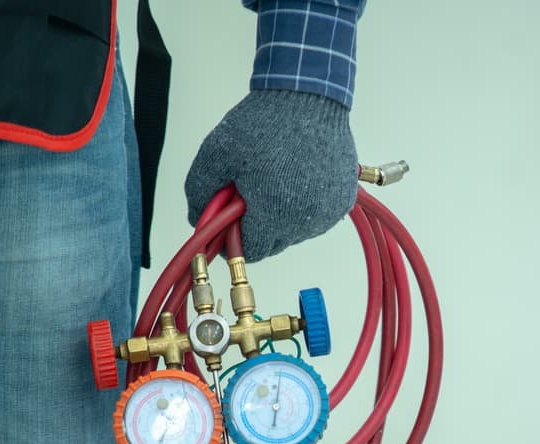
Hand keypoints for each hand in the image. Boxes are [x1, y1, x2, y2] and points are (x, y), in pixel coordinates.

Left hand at [184, 90, 357, 261]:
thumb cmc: (265, 123)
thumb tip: (197, 220)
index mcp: (274, 215)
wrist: (309, 97)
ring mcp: (328, 212)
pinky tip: (297, 178)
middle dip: (257, 225)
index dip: (234, 236)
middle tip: (250, 192)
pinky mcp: (343, 201)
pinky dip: (304, 205)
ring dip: (281, 216)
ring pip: (295, 231)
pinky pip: (317, 216)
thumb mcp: (216, 154)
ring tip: (275, 179)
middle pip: (273, 243)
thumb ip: (199, 193)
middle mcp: (306, 220)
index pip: (250, 251)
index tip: (230, 217)